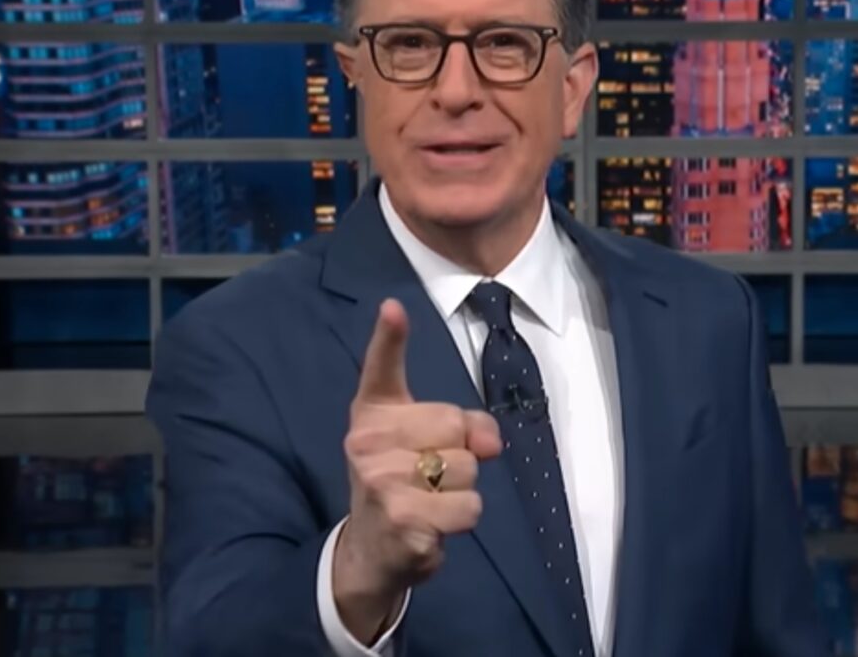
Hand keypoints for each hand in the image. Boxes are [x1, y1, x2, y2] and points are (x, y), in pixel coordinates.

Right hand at [332, 299, 502, 641]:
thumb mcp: (426, 445)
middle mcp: (368, 443)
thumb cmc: (403, 484)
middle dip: (460, 455)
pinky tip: (431, 526)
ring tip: (430, 502)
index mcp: (373, 415)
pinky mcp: (402, 519)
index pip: (381, 368)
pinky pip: (468, 508)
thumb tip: (490, 442)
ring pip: (468, 471)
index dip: (390, 336)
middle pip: (456, 427)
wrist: (372, 550)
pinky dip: (460, 520)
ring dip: (463, 493)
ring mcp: (382, 482)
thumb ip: (463, 426)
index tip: (393, 307)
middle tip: (430, 477)